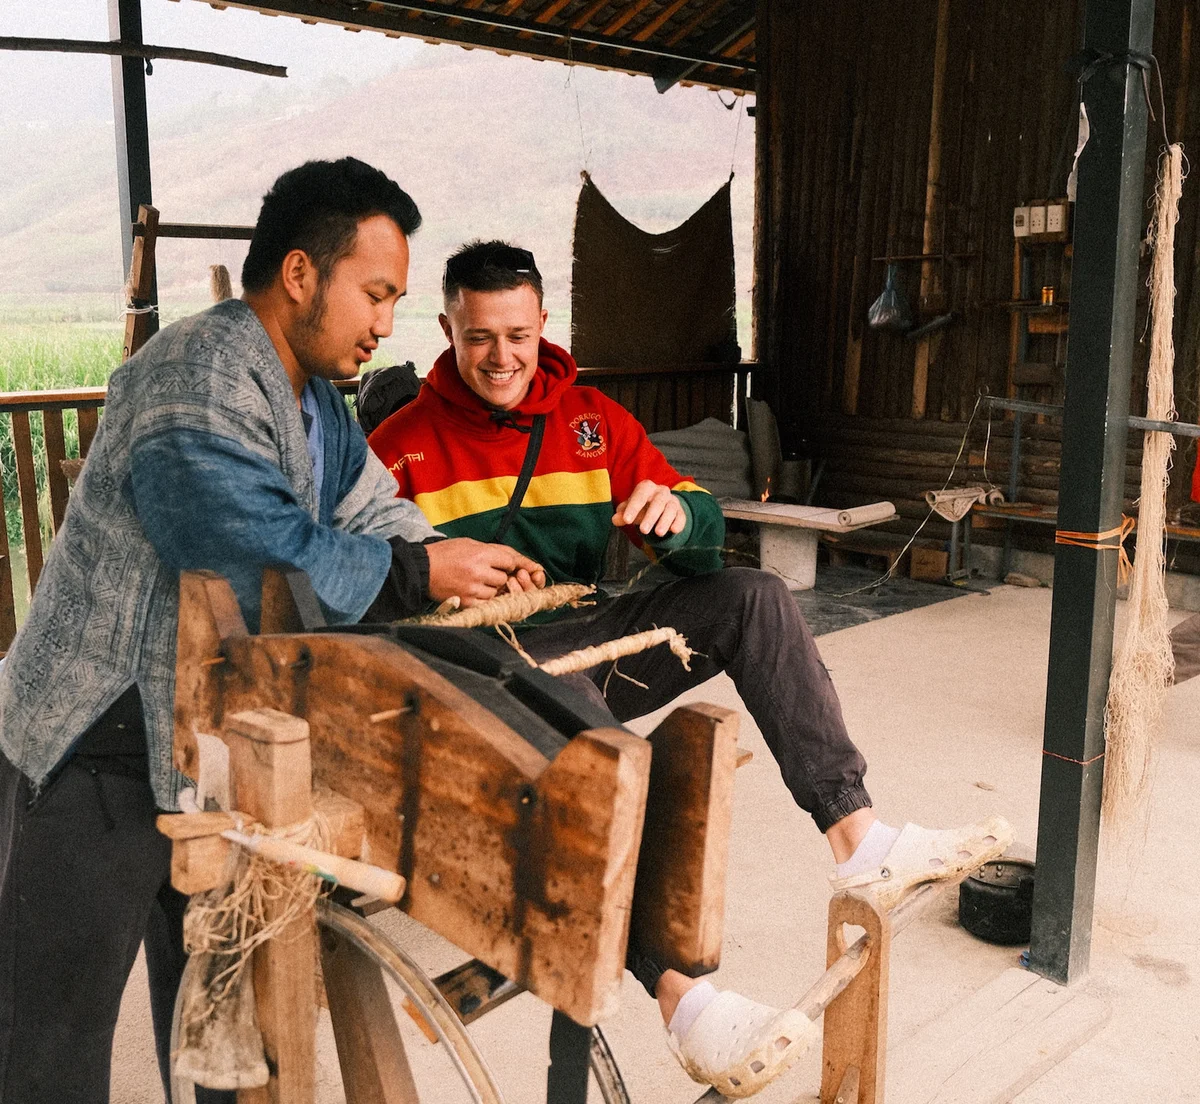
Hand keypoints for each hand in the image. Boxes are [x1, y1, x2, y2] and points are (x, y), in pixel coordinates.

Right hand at [426, 538, 544, 605]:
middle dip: (498, 576)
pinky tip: (472, 591)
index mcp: (481, 554)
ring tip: (476, 582)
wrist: (422, 569)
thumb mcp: (469, 543)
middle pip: (504, 579)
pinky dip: (482, 598)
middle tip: (486, 573)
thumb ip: (493, 550)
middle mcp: (479, 572)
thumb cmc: (446, 553)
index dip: (508, 564)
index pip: (510, 562)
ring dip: (490, 588)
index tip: (503, 566)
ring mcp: (472, 589)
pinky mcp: (466, 602)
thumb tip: (516, 560)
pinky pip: (485, 603)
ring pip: (495, 592)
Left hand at [612, 480, 685, 537]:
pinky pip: (681, 516)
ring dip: (664, 521)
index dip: (633, 507)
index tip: (627, 520)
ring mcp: (672, 501)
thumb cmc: (642, 506)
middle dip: (650, 516)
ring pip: (670, 509)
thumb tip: (615, 519)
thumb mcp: (631, 509)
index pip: (640, 495)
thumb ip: (623, 514)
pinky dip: (678, 523)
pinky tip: (673, 530)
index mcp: (646, 488)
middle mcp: (661, 492)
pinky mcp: (681, 512)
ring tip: (658, 533)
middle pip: (657, 502)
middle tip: (643, 530)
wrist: (661, 506)